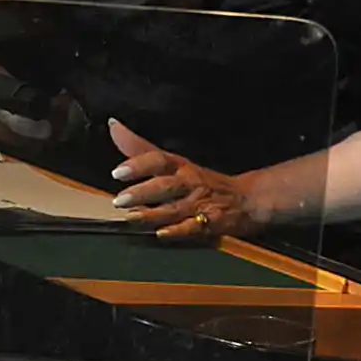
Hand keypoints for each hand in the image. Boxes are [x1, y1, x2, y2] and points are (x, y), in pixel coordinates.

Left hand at [108, 118, 257, 239]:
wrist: (247, 199)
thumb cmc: (202, 180)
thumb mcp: (175, 162)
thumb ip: (141, 148)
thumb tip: (114, 126)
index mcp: (181, 166)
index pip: (159, 160)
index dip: (138, 164)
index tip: (117, 172)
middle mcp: (190, 183)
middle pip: (165, 185)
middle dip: (142, 192)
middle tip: (119, 200)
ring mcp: (201, 204)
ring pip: (175, 208)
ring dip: (152, 214)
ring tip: (131, 217)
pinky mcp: (212, 223)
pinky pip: (194, 228)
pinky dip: (177, 231)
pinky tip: (161, 234)